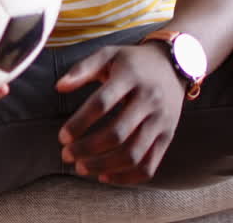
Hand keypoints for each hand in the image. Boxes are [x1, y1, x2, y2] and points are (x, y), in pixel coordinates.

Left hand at [55, 43, 185, 185]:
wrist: (174, 65)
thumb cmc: (133, 62)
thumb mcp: (108, 54)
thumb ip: (82, 69)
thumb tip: (59, 86)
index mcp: (130, 77)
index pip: (102, 103)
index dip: (79, 123)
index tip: (62, 137)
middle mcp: (149, 100)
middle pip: (117, 133)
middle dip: (88, 149)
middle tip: (66, 155)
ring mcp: (161, 120)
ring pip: (133, 154)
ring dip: (104, 166)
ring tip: (81, 168)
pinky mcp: (167, 136)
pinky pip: (149, 165)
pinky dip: (126, 177)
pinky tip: (104, 177)